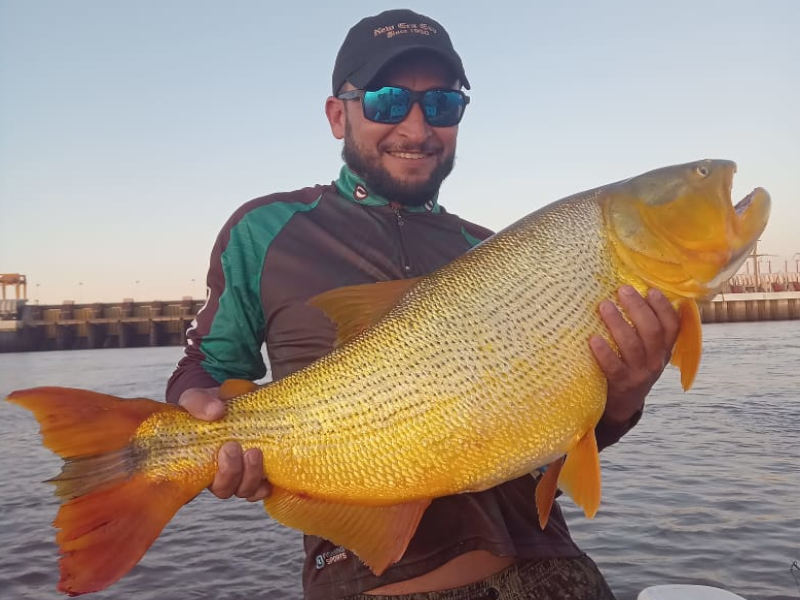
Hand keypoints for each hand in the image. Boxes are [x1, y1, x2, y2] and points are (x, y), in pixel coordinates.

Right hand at [178, 387, 270, 501]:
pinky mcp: (259, 470)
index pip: (194, 486)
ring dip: (251, 476)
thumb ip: (199, 403)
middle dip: (231, 472)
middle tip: (233, 446)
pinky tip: (269, 476)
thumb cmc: (207, 406)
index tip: (218, 453)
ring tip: (254, 452)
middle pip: (224, 489)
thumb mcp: (196, 398)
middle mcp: (218, 474)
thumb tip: (215, 411)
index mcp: (197, 463)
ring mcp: (240, 474)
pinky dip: (266, 485)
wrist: (228, 401)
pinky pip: (262, 489)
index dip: (201, 483)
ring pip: (245, 490)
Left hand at [590, 286, 679, 425]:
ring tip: (604, 306)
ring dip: (618, 323)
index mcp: (664, 349)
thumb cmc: (631, 367)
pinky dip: (603, 352)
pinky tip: (593, 338)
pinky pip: (613, 366)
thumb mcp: (645, 352)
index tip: (651, 290)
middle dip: (637, 308)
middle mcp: (655, 361)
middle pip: (651, 330)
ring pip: (633, 345)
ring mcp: (639, 373)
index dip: (664, 307)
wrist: (622, 405)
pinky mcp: (621, 384)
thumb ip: (642, 329)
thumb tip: (629, 292)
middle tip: (622, 290)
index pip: (672, 326)